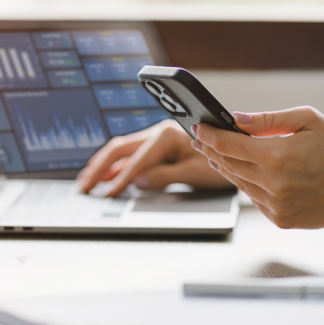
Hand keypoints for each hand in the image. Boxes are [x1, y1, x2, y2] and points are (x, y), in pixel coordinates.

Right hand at [77, 120, 230, 195]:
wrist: (237, 148)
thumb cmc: (222, 160)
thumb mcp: (195, 173)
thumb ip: (164, 176)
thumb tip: (137, 181)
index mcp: (168, 135)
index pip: (138, 160)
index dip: (121, 178)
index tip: (108, 193)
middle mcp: (159, 131)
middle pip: (121, 148)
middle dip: (101, 168)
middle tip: (85, 187)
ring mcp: (156, 136)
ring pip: (122, 148)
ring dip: (102, 164)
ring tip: (86, 180)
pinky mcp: (158, 144)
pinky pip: (130, 153)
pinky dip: (115, 164)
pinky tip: (104, 175)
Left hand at [191, 107, 323, 239]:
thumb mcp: (307, 120)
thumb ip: (267, 119)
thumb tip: (235, 118)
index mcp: (278, 155)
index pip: (229, 144)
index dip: (210, 135)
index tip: (200, 128)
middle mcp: (274, 183)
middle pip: (228, 164)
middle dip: (212, 150)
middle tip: (202, 140)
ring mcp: (276, 205)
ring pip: (239, 183)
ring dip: (227, 168)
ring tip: (219, 155)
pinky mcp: (281, 219)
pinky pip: (255, 199)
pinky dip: (249, 185)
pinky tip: (246, 173)